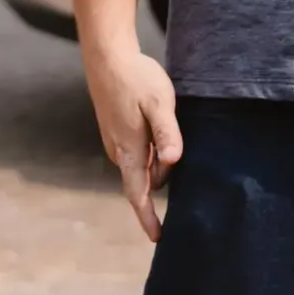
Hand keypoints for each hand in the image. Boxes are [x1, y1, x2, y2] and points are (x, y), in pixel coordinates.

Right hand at [83, 46, 181, 240]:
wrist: (106, 55)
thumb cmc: (136, 77)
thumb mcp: (159, 102)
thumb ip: (167, 132)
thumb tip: (172, 163)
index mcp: (129, 149)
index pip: (138, 193)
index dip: (148, 218)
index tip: (158, 239)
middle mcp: (119, 150)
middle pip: (146, 179)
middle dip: (162, 182)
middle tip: (187, 169)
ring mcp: (115, 140)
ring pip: (142, 163)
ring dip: (157, 163)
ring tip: (175, 144)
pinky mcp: (116, 129)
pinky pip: (137, 150)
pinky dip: (151, 151)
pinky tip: (161, 130)